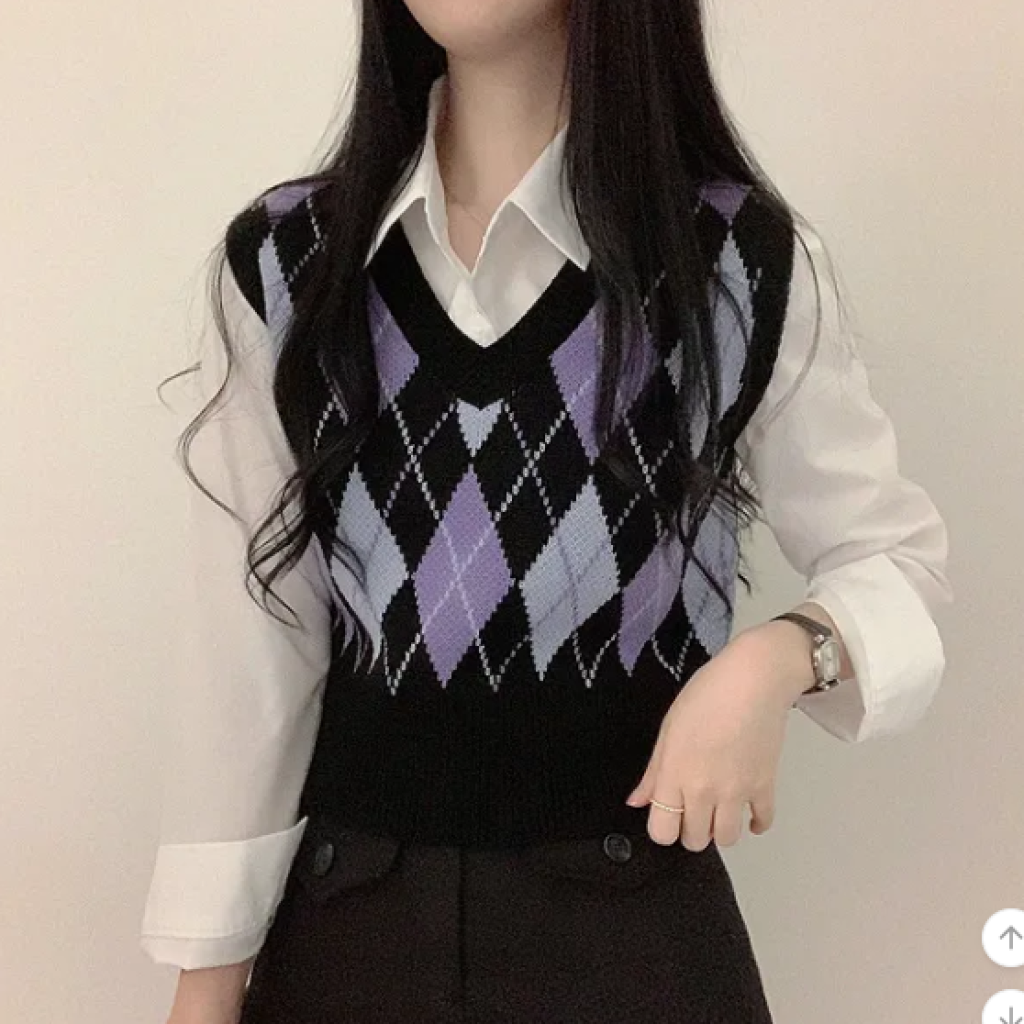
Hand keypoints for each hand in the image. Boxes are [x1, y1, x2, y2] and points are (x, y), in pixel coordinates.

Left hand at [625, 626, 804, 850]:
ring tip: (718, 810)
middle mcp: (704, 790)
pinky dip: (755, 823)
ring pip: (727, 840)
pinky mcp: (765, 786)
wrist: (752, 680)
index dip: (663, 828)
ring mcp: (737, 792)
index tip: (667, 816)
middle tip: (693, 810)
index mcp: (674, 775)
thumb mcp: (668, 729)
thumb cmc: (706, 695)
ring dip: (720, 830)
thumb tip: (637, 801)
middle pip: (695, 840)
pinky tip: (747, 810)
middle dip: (691, 830)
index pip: (662, 832)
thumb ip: (653, 772)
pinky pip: (763, 822)